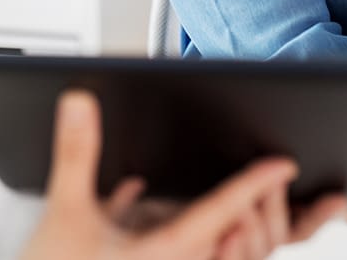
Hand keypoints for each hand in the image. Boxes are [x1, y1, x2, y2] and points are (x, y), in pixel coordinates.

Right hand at [18, 90, 346, 259]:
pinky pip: (207, 258)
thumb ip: (77, 153)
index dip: (254, 186)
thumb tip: (83, 103)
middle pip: (240, 241)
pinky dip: (224, 241)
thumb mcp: (65, 210)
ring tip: (262, 198)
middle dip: (262, 208)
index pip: (220, 213)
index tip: (282, 165)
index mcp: (163, 253)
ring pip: (230, 256)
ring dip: (249, 229)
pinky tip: (211, 218)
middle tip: (276, 176)